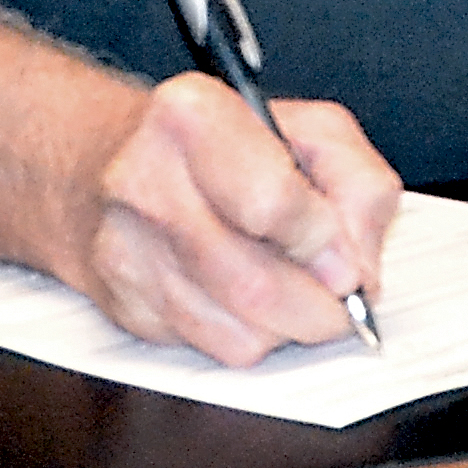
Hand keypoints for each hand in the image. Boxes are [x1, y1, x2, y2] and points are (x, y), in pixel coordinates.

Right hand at [71, 73, 402, 365]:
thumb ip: (357, 184)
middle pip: (255, 284)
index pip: (271, 202)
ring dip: (285, 327)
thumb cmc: (221, 146)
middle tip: (338, 296)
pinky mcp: (122, 305)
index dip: (325, 242)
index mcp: (193, 117)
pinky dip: (247, 337)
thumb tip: (358, 266)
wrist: (109, 165)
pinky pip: (210, 351)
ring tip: (292, 290)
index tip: (345, 257)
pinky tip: (246, 299)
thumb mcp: (309, 129)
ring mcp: (126, 249)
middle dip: (318, 307)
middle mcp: (147, 180)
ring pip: (236, 333)